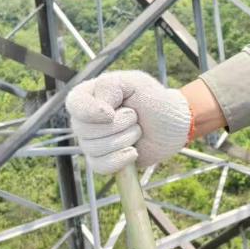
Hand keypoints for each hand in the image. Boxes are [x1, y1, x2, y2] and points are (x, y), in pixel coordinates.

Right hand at [66, 71, 191, 173]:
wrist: (174, 125)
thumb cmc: (155, 100)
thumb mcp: (136, 82)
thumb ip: (111, 86)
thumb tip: (100, 111)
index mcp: (89, 95)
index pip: (75, 104)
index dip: (91, 112)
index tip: (112, 112)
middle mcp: (85, 119)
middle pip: (85, 130)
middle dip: (119, 124)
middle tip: (135, 117)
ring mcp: (92, 141)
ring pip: (94, 148)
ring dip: (125, 139)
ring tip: (137, 130)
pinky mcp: (103, 160)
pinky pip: (100, 166)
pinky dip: (120, 160)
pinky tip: (133, 151)